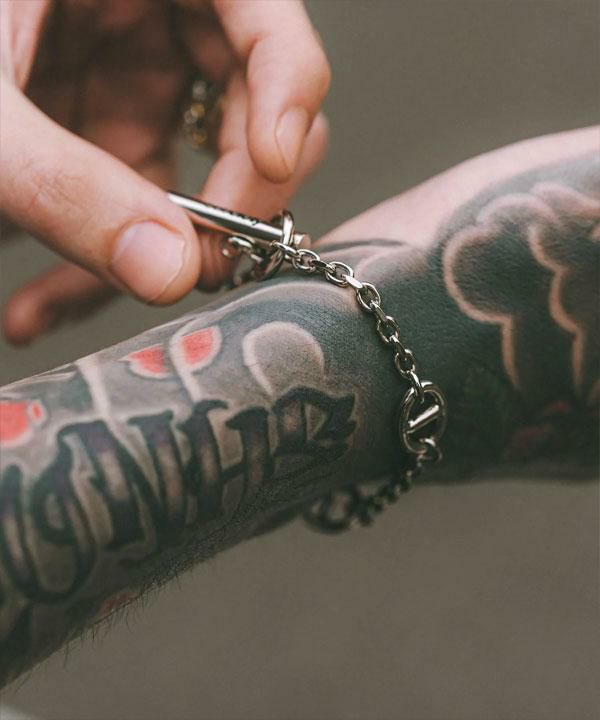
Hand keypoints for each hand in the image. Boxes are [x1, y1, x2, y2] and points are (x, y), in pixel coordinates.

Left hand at [0, 0, 329, 343]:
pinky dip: (90, 260)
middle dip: (225, 202)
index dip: (288, 95)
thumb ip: (68, 181)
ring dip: (140, 255)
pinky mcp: (95, 129)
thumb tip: (170, 273)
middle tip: (199, 266)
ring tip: (70, 305)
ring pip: (185, 177)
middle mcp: (153, 15)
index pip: (267, 21)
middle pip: (248, 110)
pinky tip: (38, 306)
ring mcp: (128, 77)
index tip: (267, 171)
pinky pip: (128, 201)